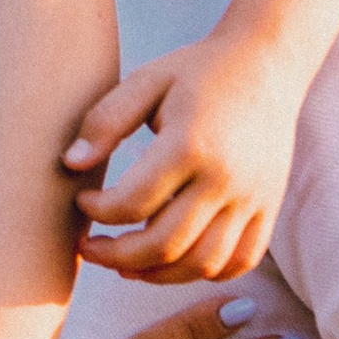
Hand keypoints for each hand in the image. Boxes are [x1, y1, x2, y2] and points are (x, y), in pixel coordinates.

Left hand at [62, 23, 306, 282]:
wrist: (266, 64)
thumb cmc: (197, 72)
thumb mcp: (146, 82)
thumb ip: (105, 121)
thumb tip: (70, 164)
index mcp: (191, 144)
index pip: (133, 203)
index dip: (98, 212)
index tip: (82, 199)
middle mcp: (226, 178)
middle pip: (165, 245)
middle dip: (115, 256)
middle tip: (89, 246)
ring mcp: (252, 198)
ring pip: (202, 264)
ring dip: (156, 274)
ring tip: (125, 263)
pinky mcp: (268, 208)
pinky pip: (239, 261)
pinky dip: (204, 272)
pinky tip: (173, 261)